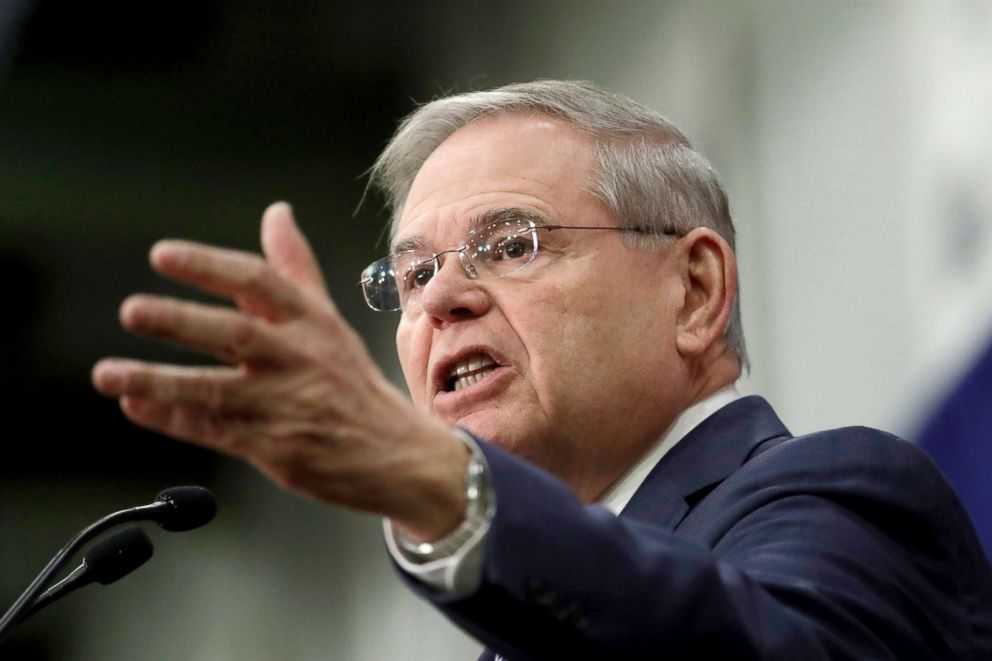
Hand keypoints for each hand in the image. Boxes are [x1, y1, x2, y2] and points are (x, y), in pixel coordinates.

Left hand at [92, 202, 466, 539]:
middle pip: (235, 333)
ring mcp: (285, 404)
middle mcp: (299, 358)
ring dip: (158, 380)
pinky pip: (214, 430)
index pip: (258, 281)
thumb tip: (276, 213)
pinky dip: (173, 418)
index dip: (209, 266)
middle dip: (181, 321)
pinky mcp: (274, 446)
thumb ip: (294, 268)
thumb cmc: (351, 383)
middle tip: (132, 310)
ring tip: (107, 374)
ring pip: (215, 389)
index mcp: (310, 321)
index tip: (163, 255)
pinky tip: (136, 405)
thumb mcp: (327, 319)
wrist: (394, 453)